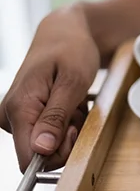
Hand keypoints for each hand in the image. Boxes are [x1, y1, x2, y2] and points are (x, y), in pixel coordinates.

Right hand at [0, 5, 99, 171]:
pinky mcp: (26, 115)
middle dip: (68, 137)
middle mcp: (10, 115)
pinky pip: (50, 133)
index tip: (73, 131)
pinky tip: (71, 103)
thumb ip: (56, 116)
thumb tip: (41, 149)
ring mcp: (16, 116)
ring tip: (75, 101)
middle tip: (78, 110)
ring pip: (50, 144)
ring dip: (70, 127)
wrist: (65, 33)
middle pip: (42, 154)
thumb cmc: (72, 50)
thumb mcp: (73, 81)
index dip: (57, 153)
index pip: (28, 157)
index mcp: (18, 108)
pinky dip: (67, 121)